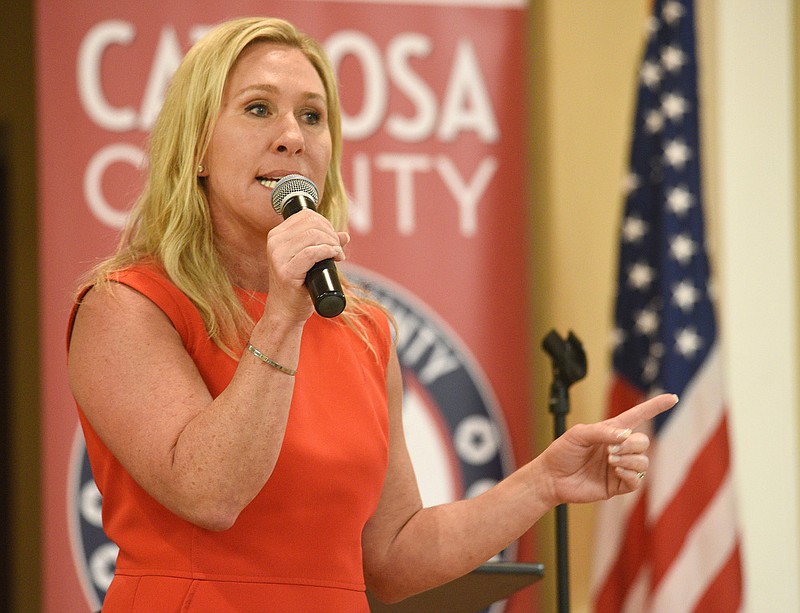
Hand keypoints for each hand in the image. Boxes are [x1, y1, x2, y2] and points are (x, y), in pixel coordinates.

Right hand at [265, 209, 348, 320]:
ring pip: (313, 236)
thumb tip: (345, 235)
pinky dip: (329, 252)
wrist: (285, 312)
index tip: (333, 239)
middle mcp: (274, 242)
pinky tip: (335, 257)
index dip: (326, 223)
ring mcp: (278, 257)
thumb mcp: (309, 261)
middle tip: (337, 249)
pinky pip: (312, 253)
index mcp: (276, 235)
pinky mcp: (286, 272)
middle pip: (311, 224)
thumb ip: (324, 245)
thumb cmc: (298, 286)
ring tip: (338, 256)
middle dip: (331, 234)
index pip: (306, 215)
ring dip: (332, 244)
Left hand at [538, 393, 678, 505]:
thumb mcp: (578, 434)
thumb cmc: (562, 452)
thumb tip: (626, 435)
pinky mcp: (617, 485)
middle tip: (611, 449)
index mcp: (610, 431)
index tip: (673, 398)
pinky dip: (630, 474)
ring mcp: (619, 467)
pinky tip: (615, 469)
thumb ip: (602, 432)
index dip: (655, 407)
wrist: (551, 478)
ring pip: (643, 461)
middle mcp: (618, 449)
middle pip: (643, 442)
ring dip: (630, 459)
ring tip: (611, 460)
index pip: (637, 416)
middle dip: (631, 444)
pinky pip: (637, 480)